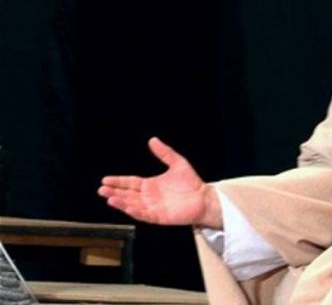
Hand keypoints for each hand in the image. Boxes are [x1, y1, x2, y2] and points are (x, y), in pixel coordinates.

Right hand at [97, 137, 221, 227]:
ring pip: (133, 205)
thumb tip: (153, 140)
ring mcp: (153, 207)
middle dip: (114, 192)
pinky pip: (145, 215)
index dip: (118, 181)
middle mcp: (149, 197)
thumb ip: (165, 153)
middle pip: (127, 195)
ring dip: (121, 203)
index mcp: (150, 185)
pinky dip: (136, 212)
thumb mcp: (177, 163)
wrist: (203, 198)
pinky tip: (128, 207)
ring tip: (110, 198)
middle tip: (101, 190)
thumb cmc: (191, 183)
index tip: (105, 180)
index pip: (130, 183)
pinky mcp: (160, 217)